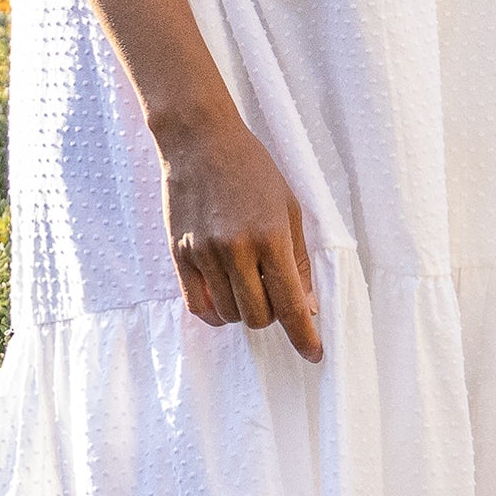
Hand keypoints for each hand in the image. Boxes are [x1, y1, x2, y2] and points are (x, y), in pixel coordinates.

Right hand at [159, 110, 322, 363]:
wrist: (200, 140)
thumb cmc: (252, 169)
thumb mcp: (289, 207)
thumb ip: (298, 260)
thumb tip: (308, 306)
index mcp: (271, 237)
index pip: (291, 304)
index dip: (305, 336)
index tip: (315, 354)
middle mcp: (236, 250)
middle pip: (259, 316)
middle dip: (274, 317)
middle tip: (275, 296)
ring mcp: (204, 253)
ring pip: (229, 314)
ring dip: (245, 312)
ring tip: (248, 289)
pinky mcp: (180, 254)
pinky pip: (198, 306)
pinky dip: (216, 313)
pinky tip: (225, 300)